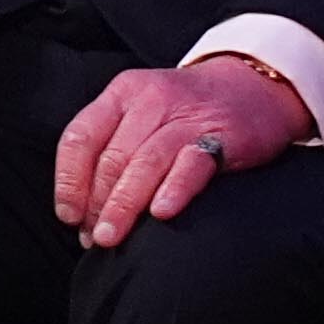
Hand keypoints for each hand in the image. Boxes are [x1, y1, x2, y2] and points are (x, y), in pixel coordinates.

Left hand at [53, 57, 310, 249]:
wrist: (254, 85)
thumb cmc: (189, 110)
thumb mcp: (143, 112)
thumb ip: (113, 147)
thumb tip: (83, 212)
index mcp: (122, 93)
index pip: (80, 136)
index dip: (69, 180)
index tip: (68, 216)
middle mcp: (150, 100)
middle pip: (112, 156)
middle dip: (96, 203)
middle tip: (94, 238)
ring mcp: (186, 117)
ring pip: (145, 161)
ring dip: (124, 203)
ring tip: (111, 236)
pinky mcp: (222, 135)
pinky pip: (192, 163)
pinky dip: (175, 188)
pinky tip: (162, 212)